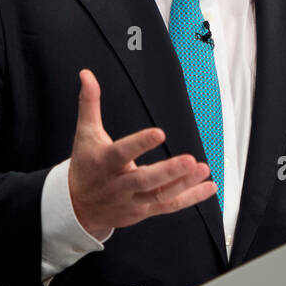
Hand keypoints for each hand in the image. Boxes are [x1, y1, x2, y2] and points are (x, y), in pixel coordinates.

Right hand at [68, 69, 216, 234]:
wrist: (77, 207)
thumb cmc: (85, 166)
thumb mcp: (85, 134)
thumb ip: (90, 103)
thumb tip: (87, 75)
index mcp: (104, 163)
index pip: (122, 153)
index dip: (140, 144)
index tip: (159, 133)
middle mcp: (118, 184)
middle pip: (144, 180)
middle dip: (169, 171)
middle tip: (190, 160)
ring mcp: (132, 200)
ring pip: (160, 194)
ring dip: (184, 184)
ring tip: (203, 170)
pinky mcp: (145, 211)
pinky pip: (170, 205)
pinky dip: (191, 198)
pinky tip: (208, 187)